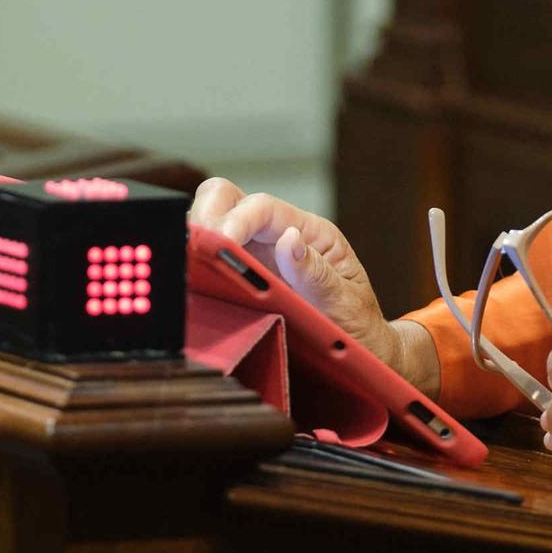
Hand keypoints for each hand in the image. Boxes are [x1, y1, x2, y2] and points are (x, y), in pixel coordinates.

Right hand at [188, 177, 434, 390]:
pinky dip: (196, 261)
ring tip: (188, 265)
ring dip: (198, 236)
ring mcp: (257, 255)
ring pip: (213, 222)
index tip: (220, 244)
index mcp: (310, 233)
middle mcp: (279, 236)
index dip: (236, 219)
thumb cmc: (357, 326)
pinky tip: (191, 279)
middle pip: (229, 199)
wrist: (363, 353)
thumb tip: (288, 240)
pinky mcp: (241, 276)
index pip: (263, 207)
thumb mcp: (346, 304)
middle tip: (196, 251)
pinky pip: (212, 257)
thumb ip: (318, 275)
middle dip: (207, 215)